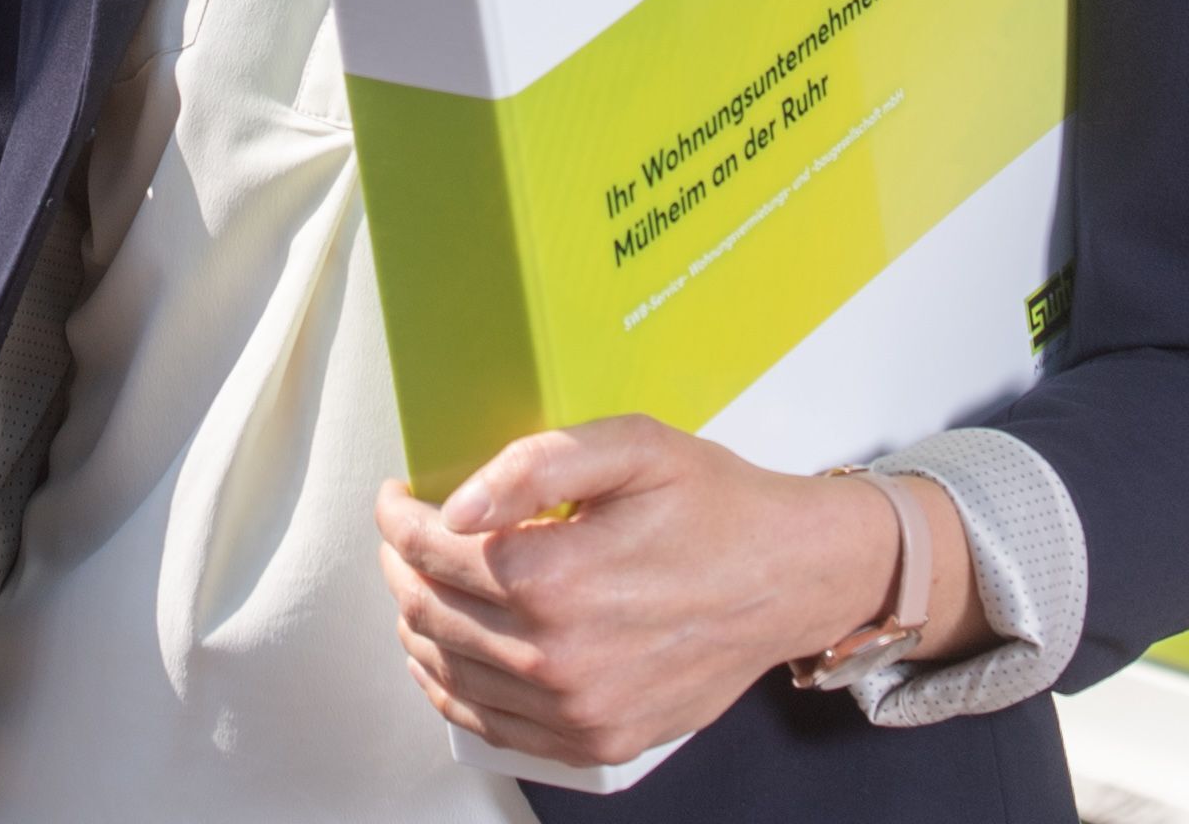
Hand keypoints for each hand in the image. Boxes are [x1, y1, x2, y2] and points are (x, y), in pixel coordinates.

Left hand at [373, 416, 973, 765]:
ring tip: (419, 589)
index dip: (399, 520)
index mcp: (559, 578)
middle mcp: (560, 656)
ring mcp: (577, 709)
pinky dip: (452, 688)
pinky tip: (448, 656)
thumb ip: (537, 464)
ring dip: (418, 625)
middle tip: (403, 539)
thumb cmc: (717, 508)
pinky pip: (492, 724)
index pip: (433, 551)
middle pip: (432, 612)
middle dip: (402, 568)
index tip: (397, 500)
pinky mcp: (596, 739)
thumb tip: (458, 505)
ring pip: (451, 671)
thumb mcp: (634, 448)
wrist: (791, 579)